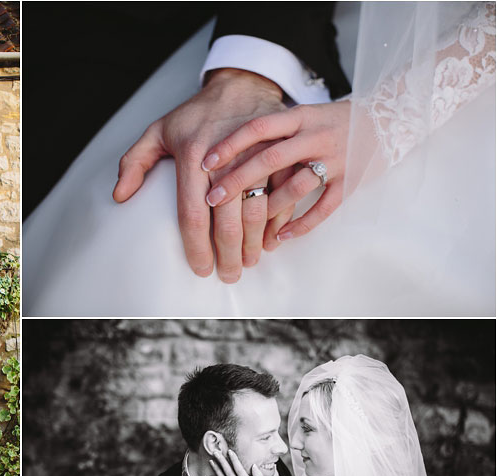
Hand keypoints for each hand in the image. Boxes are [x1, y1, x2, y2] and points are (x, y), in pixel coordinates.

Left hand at [113, 68, 287, 281]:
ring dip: (253, 244)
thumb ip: (134, 163)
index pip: (192, 215)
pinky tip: (271, 240)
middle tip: (228, 274)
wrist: (241, 84)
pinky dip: (278, 223)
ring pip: (257, 213)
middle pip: (227, 221)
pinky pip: (282, 196)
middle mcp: (225, 160)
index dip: (197, 248)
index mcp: (192, 158)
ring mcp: (256, 158)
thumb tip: (119, 196)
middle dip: (227, 255)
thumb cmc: (195, 115)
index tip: (201, 268)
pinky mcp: (280, 156)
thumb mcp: (158, 132)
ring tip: (248, 261)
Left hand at [202, 100, 350, 245]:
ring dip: (268, 210)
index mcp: (302, 117)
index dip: (230, 144)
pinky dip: (300, 225)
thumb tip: (228, 151)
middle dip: (238, 181)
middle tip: (212, 199)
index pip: (259, 127)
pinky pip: (323, 208)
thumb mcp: (305, 116)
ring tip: (246, 227)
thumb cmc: (335, 121)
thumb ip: (275, 131)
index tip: (204, 161)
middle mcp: (317, 136)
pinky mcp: (351, 181)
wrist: (393, 117)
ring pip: (295, 188)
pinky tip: (280, 237)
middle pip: (270, 159)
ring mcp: (336, 159)